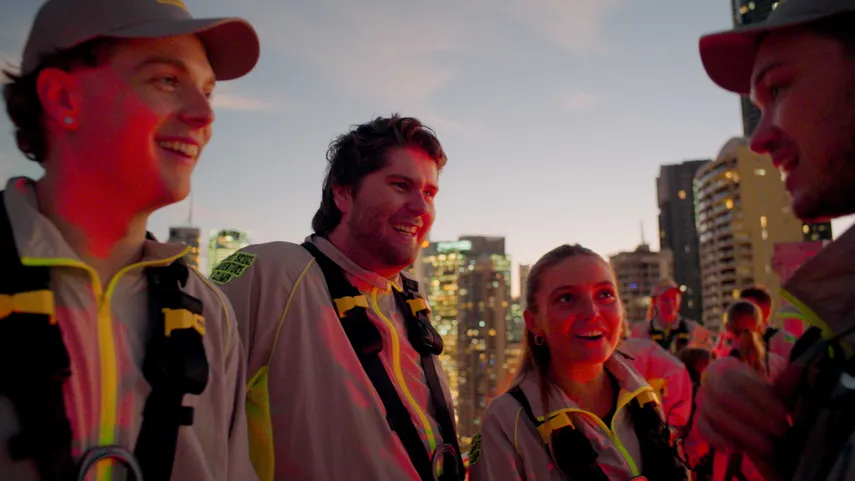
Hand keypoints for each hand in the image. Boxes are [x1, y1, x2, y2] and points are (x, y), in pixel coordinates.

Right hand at [696, 359, 793, 480]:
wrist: (756, 412)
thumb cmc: (768, 395)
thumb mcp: (779, 388)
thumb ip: (784, 383)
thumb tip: (798, 370)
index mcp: (730, 369)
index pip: (738, 379)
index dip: (762, 397)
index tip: (785, 414)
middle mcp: (711, 382)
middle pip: (724, 396)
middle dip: (754, 416)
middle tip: (781, 431)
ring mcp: (705, 403)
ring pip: (716, 415)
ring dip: (744, 432)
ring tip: (769, 447)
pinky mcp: (702, 422)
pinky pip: (704, 430)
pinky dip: (719, 440)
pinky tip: (739, 449)